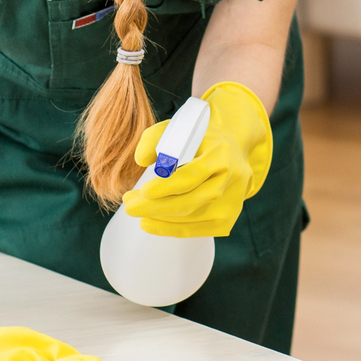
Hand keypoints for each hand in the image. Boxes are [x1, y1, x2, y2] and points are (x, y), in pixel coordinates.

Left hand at [122, 82, 271, 238]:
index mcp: (221, 154)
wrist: (231, 153)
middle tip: (129, 207)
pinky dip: (169, 229)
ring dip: (158, 217)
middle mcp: (231, 180)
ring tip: (134, 209)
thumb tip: (141, 160)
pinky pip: (195, 231)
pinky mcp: (227, 220)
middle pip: (190, 201)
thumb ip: (154, 138)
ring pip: (190, 218)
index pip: (192, 175)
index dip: (166, 186)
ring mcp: (232, 203)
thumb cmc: (197, 140)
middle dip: (156, 207)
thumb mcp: (177, 129)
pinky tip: (149, 223)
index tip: (143, 191)